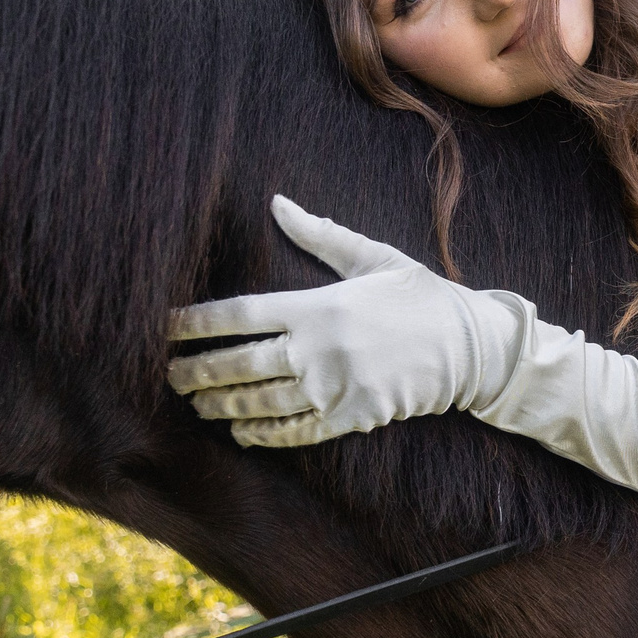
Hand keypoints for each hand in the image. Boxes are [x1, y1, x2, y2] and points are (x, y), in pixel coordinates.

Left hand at [166, 196, 522, 446]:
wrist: (469, 347)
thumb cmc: (420, 296)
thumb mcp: (373, 256)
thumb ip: (321, 235)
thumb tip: (278, 203)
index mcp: (318, 306)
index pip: (240, 315)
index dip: (196, 322)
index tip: (167, 327)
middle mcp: (318, 350)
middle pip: (238, 364)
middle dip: (197, 371)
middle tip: (168, 375)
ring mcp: (332, 388)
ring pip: (259, 402)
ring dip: (220, 404)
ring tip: (194, 403)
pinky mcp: (350, 417)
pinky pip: (293, 432)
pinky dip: (261, 434)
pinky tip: (239, 430)